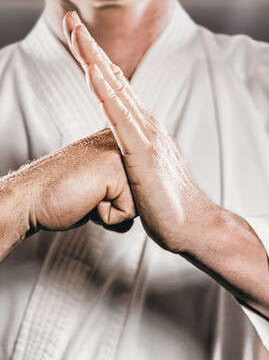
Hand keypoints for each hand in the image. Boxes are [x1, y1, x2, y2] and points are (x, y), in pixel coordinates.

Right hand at [5, 128, 134, 234]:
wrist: (29, 200)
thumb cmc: (62, 198)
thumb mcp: (103, 190)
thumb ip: (125, 188)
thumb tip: (148, 205)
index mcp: (119, 143)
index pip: (145, 186)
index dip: (119, 201)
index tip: (93, 190)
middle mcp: (121, 143)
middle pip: (146, 195)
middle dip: (119, 207)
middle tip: (89, 195)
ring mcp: (118, 153)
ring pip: (141, 204)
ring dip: (114, 212)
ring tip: (88, 197)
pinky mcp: (113, 169)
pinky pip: (128, 212)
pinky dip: (107, 217)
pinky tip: (87, 200)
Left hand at [62, 11, 218, 253]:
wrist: (195, 226)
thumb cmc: (172, 208)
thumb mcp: (150, 176)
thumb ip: (138, 159)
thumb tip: (128, 158)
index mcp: (148, 132)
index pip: (119, 92)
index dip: (99, 64)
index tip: (80, 39)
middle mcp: (149, 128)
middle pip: (116, 82)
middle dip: (92, 49)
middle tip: (72, 19)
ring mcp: (148, 139)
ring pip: (117, 92)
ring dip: (95, 60)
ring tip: (78, 33)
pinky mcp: (144, 155)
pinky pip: (120, 119)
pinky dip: (106, 93)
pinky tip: (92, 73)